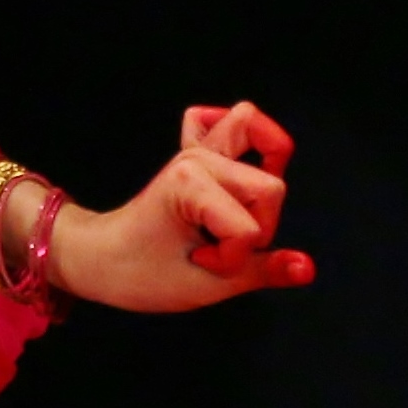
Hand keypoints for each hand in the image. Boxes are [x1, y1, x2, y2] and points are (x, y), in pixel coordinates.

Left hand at [48, 114, 312, 312]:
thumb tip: (308, 267)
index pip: (252, 226)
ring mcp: (196, 150)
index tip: (202, 264)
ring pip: (266, 142)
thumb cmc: (141, 274)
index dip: (235, 257)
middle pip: (271, 187)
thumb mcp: (206, 285)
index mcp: (190, 184)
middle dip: (252, 230)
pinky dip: (243, 140)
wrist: (100, 258)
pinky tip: (234, 172)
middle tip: (213, 247)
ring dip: (257, 191)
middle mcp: (196, 157)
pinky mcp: (196, 150)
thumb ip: (264, 271)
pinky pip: (228, 121)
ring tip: (226, 217)